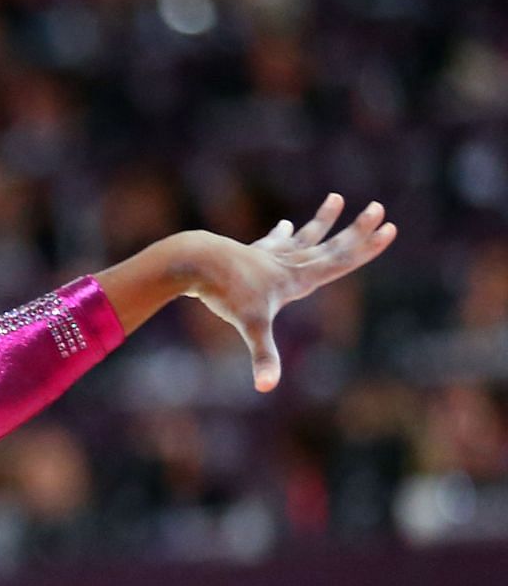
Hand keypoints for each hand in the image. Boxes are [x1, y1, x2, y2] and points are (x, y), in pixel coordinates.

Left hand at [185, 193, 397, 391]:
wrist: (195, 262)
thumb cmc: (226, 293)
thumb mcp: (250, 327)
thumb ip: (263, 358)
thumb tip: (266, 388)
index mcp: (298, 277)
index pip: (341, 260)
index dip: (367, 247)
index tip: (390, 228)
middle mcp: (289, 263)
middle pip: (330, 244)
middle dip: (356, 229)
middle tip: (380, 207)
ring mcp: (270, 256)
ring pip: (304, 237)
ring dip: (322, 220)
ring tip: (336, 198)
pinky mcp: (251, 254)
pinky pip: (274, 243)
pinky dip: (281, 235)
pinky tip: (286, 224)